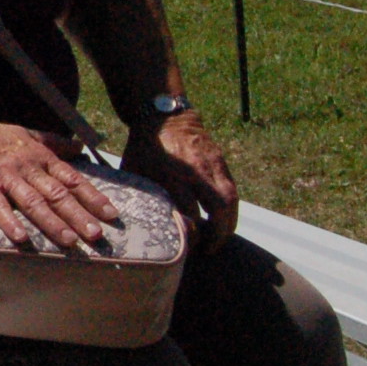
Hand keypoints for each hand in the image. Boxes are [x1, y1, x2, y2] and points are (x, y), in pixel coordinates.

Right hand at [0, 115, 117, 249]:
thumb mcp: (26, 133)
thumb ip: (54, 142)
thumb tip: (80, 146)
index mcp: (40, 156)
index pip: (72, 179)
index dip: (93, 196)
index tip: (111, 214)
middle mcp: (27, 167)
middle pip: (58, 194)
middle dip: (79, 215)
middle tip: (97, 235)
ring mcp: (5, 177)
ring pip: (34, 202)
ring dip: (53, 223)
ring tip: (70, 242)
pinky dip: (10, 221)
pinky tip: (21, 239)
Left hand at [122, 110, 238, 247]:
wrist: (164, 115)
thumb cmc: (143, 148)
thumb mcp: (134, 171)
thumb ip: (141, 197)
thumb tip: (137, 226)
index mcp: (171, 176)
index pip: (189, 213)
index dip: (190, 234)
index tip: (185, 247)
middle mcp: (196, 172)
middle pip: (219, 208)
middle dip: (217, 234)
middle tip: (210, 250)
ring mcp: (212, 165)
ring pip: (231, 200)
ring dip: (229, 224)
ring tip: (220, 239)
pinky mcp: (220, 162)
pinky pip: (232, 190)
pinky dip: (231, 209)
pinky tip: (224, 221)